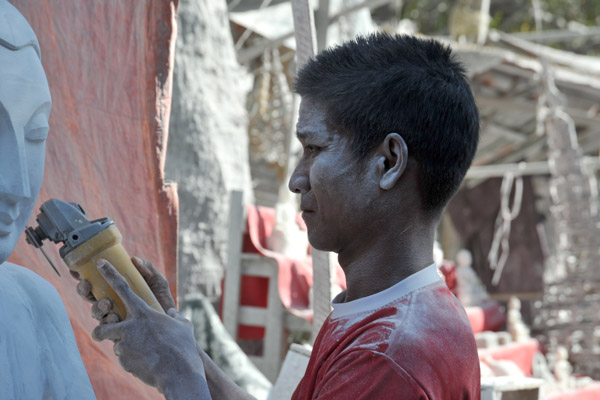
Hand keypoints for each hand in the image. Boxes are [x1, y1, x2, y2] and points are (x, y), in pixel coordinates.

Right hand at [73, 256, 175, 322]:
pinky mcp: (117, 333)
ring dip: (97, 306)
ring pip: (95, 312)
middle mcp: (111, 303)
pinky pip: (106, 329)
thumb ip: (148, 270)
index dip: (83, 274)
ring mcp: (113, 318)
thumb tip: (134, 259)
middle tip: (87, 284)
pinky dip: (108, 323)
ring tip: (106, 303)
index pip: (96, 280)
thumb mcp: (158, 283)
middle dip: (84, 289)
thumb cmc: (163, 302)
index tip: (77, 269)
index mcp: (117, 289)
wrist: (173, 326)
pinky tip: (115, 318)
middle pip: (89, 296)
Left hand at [92, 259, 209, 397]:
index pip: (122, 288)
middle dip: (102, 328)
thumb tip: (172, 314)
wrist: (178, 373)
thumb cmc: (183, 346)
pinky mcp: (125, 362)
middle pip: (102, 325)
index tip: (100, 264)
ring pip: (114, 343)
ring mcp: (124, 345)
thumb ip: (175, 317)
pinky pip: (124, 357)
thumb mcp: (183, 325)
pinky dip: (132, 358)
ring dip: (123, 346)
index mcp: (143, 313)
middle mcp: (129, 327)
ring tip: (139, 350)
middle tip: (110, 330)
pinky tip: (147, 361)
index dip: (110, 274)